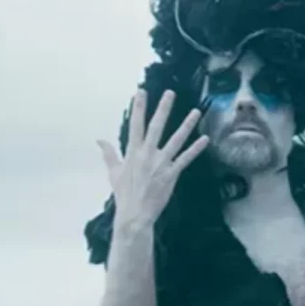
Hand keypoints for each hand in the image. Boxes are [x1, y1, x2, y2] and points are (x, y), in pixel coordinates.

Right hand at [96, 89, 208, 229]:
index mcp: (133, 151)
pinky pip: (185, 158)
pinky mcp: (172, 173)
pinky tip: (205, 139)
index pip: (135, 124)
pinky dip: (196, 149)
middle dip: (163, 109)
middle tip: (170, 93)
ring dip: (187, 125)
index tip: (141, 92)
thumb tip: (99, 140)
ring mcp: (161, 163)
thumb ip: (109, 154)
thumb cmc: (124, 193)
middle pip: (157, 126)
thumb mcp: (114, 172)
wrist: (135, 213)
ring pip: (176, 139)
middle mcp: (147, 154)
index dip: (138, 107)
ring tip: (196, 112)